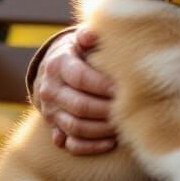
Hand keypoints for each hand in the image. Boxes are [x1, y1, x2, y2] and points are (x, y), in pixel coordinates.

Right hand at [33, 26, 116, 154]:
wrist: (56, 66)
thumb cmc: (80, 49)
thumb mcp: (81, 37)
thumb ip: (88, 34)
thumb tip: (92, 34)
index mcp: (58, 64)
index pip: (80, 77)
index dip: (103, 84)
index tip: (124, 86)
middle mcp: (50, 89)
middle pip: (79, 105)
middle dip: (106, 108)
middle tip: (129, 108)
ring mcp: (51, 111)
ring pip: (74, 126)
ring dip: (101, 129)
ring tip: (123, 125)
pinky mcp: (55, 127)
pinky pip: (70, 144)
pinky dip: (89, 146)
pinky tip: (110, 143)